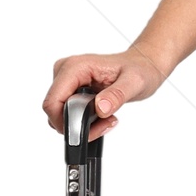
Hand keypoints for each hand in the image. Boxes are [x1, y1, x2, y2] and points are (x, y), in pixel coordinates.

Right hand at [42, 44, 166, 139]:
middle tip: (105, 123)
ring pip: (61, 115)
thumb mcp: (134, 83)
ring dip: (82, 125)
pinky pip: (68, 113)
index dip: (65, 122)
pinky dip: (83, 121)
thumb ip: (116, 95)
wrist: (143, 65)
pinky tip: (102, 116)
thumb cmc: (139, 69)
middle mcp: (66, 71)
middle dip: (77, 125)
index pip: (53, 102)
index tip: (88, 130)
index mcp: (75, 67)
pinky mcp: (71, 89)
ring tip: (106, 119)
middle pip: (55, 111)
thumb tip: (100, 108)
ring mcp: (67, 80)